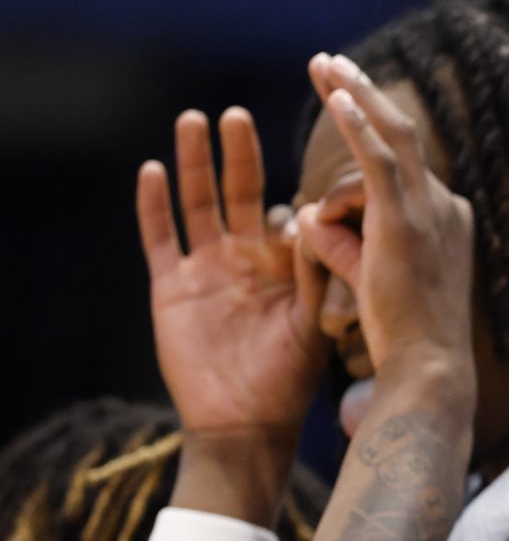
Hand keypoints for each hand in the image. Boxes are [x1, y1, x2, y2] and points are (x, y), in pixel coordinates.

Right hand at [136, 108, 329, 443]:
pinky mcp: (170, 288)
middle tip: (239, 115)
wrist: (247, 425)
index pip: (287, 212)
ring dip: (194, 164)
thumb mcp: (314, 321)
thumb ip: (319, 273)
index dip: (291, 182)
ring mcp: (205, 271)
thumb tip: (323, 220)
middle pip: (238, 194)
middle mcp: (244, 260)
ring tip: (195, 120)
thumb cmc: (290, 380)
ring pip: (197, 205)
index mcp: (285, 267)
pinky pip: (159, 239)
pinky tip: (154, 169)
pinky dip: (154, 205)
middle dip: (238, 155)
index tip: (286, 168)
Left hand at [298, 53, 474, 376]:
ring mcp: (431, 211)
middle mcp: (445, 206)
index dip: (370, 130)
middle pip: (403, 134)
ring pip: (394, 135)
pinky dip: (359, 125)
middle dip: (365, 93)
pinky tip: (337, 96)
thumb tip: (304, 218)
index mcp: (444, 220)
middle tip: (331, 62)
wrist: (430, 366)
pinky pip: (381, 160)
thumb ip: (340, 245)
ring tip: (323, 64)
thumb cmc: (403, 336)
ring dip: (357, 94)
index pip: (403, 166)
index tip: (343, 101)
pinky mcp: (407, 221)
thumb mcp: (368, 280)